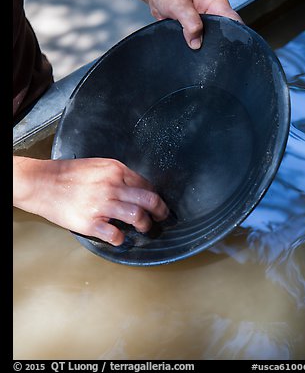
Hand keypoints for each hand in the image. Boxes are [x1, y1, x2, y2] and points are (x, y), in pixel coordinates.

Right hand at [13, 156, 168, 245]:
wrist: (42, 183)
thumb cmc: (68, 174)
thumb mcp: (98, 165)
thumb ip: (118, 175)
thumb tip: (136, 188)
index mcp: (115, 170)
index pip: (146, 184)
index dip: (155, 196)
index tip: (157, 203)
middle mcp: (112, 186)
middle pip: (149, 199)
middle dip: (160, 211)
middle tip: (162, 217)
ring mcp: (101, 205)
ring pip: (137, 216)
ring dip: (145, 225)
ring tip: (144, 228)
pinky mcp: (90, 222)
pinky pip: (115, 234)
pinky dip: (121, 238)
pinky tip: (120, 237)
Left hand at [145, 0, 242, 48]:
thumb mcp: (178, 4)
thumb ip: (189, 22)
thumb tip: (197, 44)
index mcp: (217, 3)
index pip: (233, 22)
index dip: (233, 36)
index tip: (223, 50)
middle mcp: (214, 13)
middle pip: (224, 33)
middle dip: (217, 45)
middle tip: (207, 56)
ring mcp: (205, 21)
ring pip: (211, 39)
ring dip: (205, 46)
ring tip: (198, 56)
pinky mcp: (196, 28)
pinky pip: (200, 40)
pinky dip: (196, 46)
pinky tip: (191, 53)